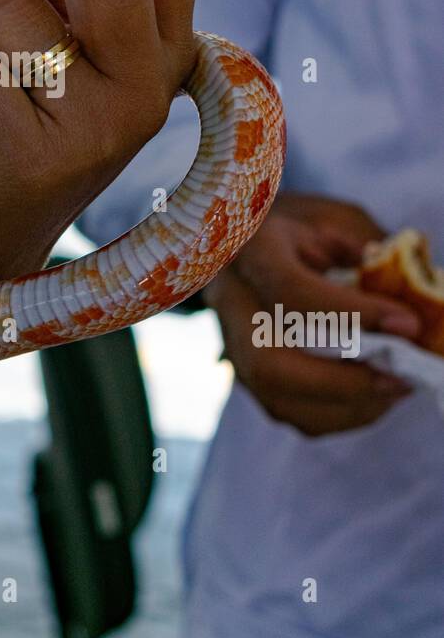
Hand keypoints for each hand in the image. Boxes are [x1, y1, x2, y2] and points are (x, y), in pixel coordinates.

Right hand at [206, 194, 418, 435]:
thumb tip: (407, 307)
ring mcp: (230, 343)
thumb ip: (366, 260)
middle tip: (399, 378)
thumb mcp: (333, 223)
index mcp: (250, 250)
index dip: (352, 314)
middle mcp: (230, 301)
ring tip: (395, 387)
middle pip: (270, 363)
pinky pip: (288, 412)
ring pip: (278, 398)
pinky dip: (338, 413)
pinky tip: (373, 396)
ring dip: (346, 404)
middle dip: (342, 381)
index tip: (407, 324)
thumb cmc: (300, 230)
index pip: (291, 291)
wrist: (245, 240)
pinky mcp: (244, 373)